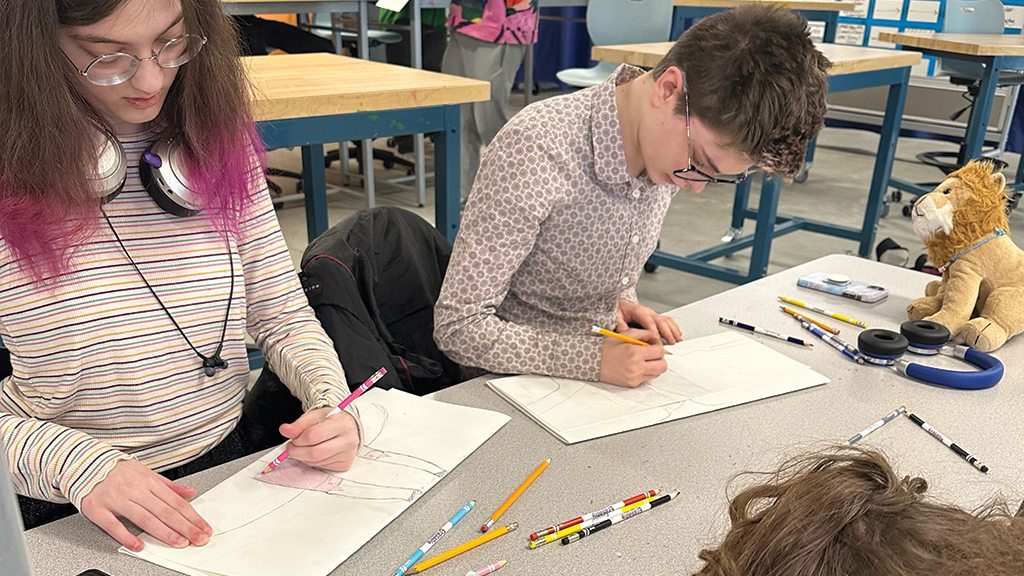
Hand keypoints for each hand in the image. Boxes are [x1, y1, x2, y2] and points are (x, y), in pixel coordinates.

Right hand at [80, 459, 211, 551]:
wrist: (83, 460)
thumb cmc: (116, 470)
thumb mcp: (146, 472)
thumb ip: (168, 485)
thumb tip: (190, 492)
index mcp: (149, 481)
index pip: (176, 502)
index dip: (193, 517)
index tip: (204, 528)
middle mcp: (135, 490)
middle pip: (165, 511)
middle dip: (185, 527)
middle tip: (199, 539)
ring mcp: (117, 499)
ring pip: (144, 518)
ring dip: (164, 532)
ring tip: (179, 543)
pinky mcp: (97, 508)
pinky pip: (113, 525)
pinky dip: (126, 536)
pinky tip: (139, 545)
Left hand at [279, 408, 359, 471]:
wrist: (347, 426)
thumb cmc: (330, 420)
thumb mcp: (314, 416)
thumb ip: (299, 424)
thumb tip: (284, 430)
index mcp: (341, 423)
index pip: (313, 436)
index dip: (298, 439)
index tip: (293, 439)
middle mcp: (348, 439)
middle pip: (314, 453)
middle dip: (297, 452)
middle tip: (292, 447)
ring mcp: (348, 454)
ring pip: (316, 462)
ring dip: (304, 457)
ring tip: (304, 447)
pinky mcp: (345, 464)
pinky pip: (322, 467)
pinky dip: (313, 462)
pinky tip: (315, 453)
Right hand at [598, 328, 668, 386]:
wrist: (592, 362)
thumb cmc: (607, 348)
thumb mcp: (624, 335)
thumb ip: (643, 333)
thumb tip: (656, 337)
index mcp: (635, 353)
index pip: (660, 351)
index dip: (659, 345)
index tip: (653, 343)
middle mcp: (636, 367)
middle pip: (662, 365)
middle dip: (660, 358)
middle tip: (652, 353)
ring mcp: (635, 377)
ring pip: (657, 373)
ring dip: (654, 365)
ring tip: (644, 359)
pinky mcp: (632, 384)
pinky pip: (647, 378)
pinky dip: (646, 371)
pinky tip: (637, 365)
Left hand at [616, 300, 681, 344]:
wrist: (620, 304)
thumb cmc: (618, 310)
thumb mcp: (615, 317)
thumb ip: (621, 326)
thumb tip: (626, 335)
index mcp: (638, 310)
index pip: (648, 321)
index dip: (654, 331)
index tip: (657, 341)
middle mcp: (647, 311)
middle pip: (660, 321)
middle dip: (667, 332)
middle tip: (671, 342)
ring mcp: (652, 314)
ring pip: (666, 320)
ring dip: (673, 330)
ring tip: (677, 339)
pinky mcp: (655, 317)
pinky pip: (667, 320)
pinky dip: (674, 326)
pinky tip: (677, 333)